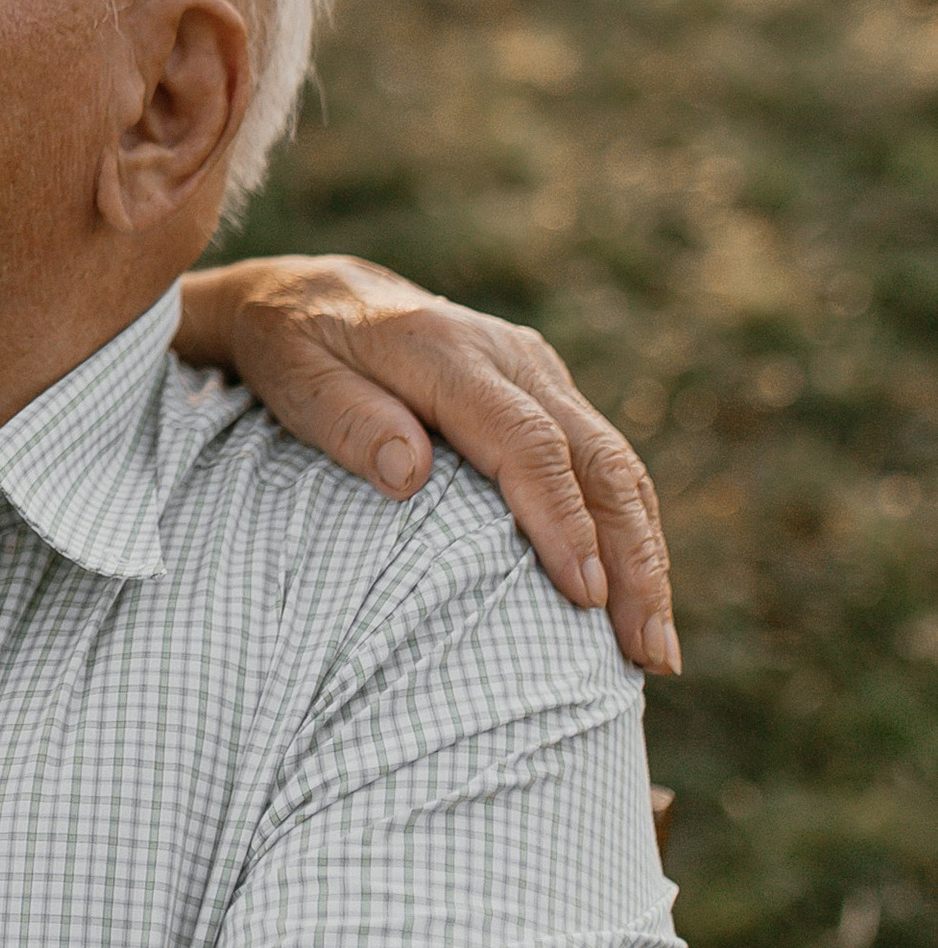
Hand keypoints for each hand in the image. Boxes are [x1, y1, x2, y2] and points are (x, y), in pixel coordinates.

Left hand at [177, 256, 677, 673]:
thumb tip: (410, 474)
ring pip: (615, 463)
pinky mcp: (545, 390)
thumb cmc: (292, 347)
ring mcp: (535, 370)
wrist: (309, 292)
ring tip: (656, 651)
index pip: (526, 442)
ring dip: (645, 556)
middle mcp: (508, 356)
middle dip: (633, 559)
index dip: (561, 520)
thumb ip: (347, 421)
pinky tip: (634, 595)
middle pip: (597, 458)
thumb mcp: (293, 376)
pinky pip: (603, 460)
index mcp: (445, 353)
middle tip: (648, 655)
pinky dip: (629, 528)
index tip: (584, 596)